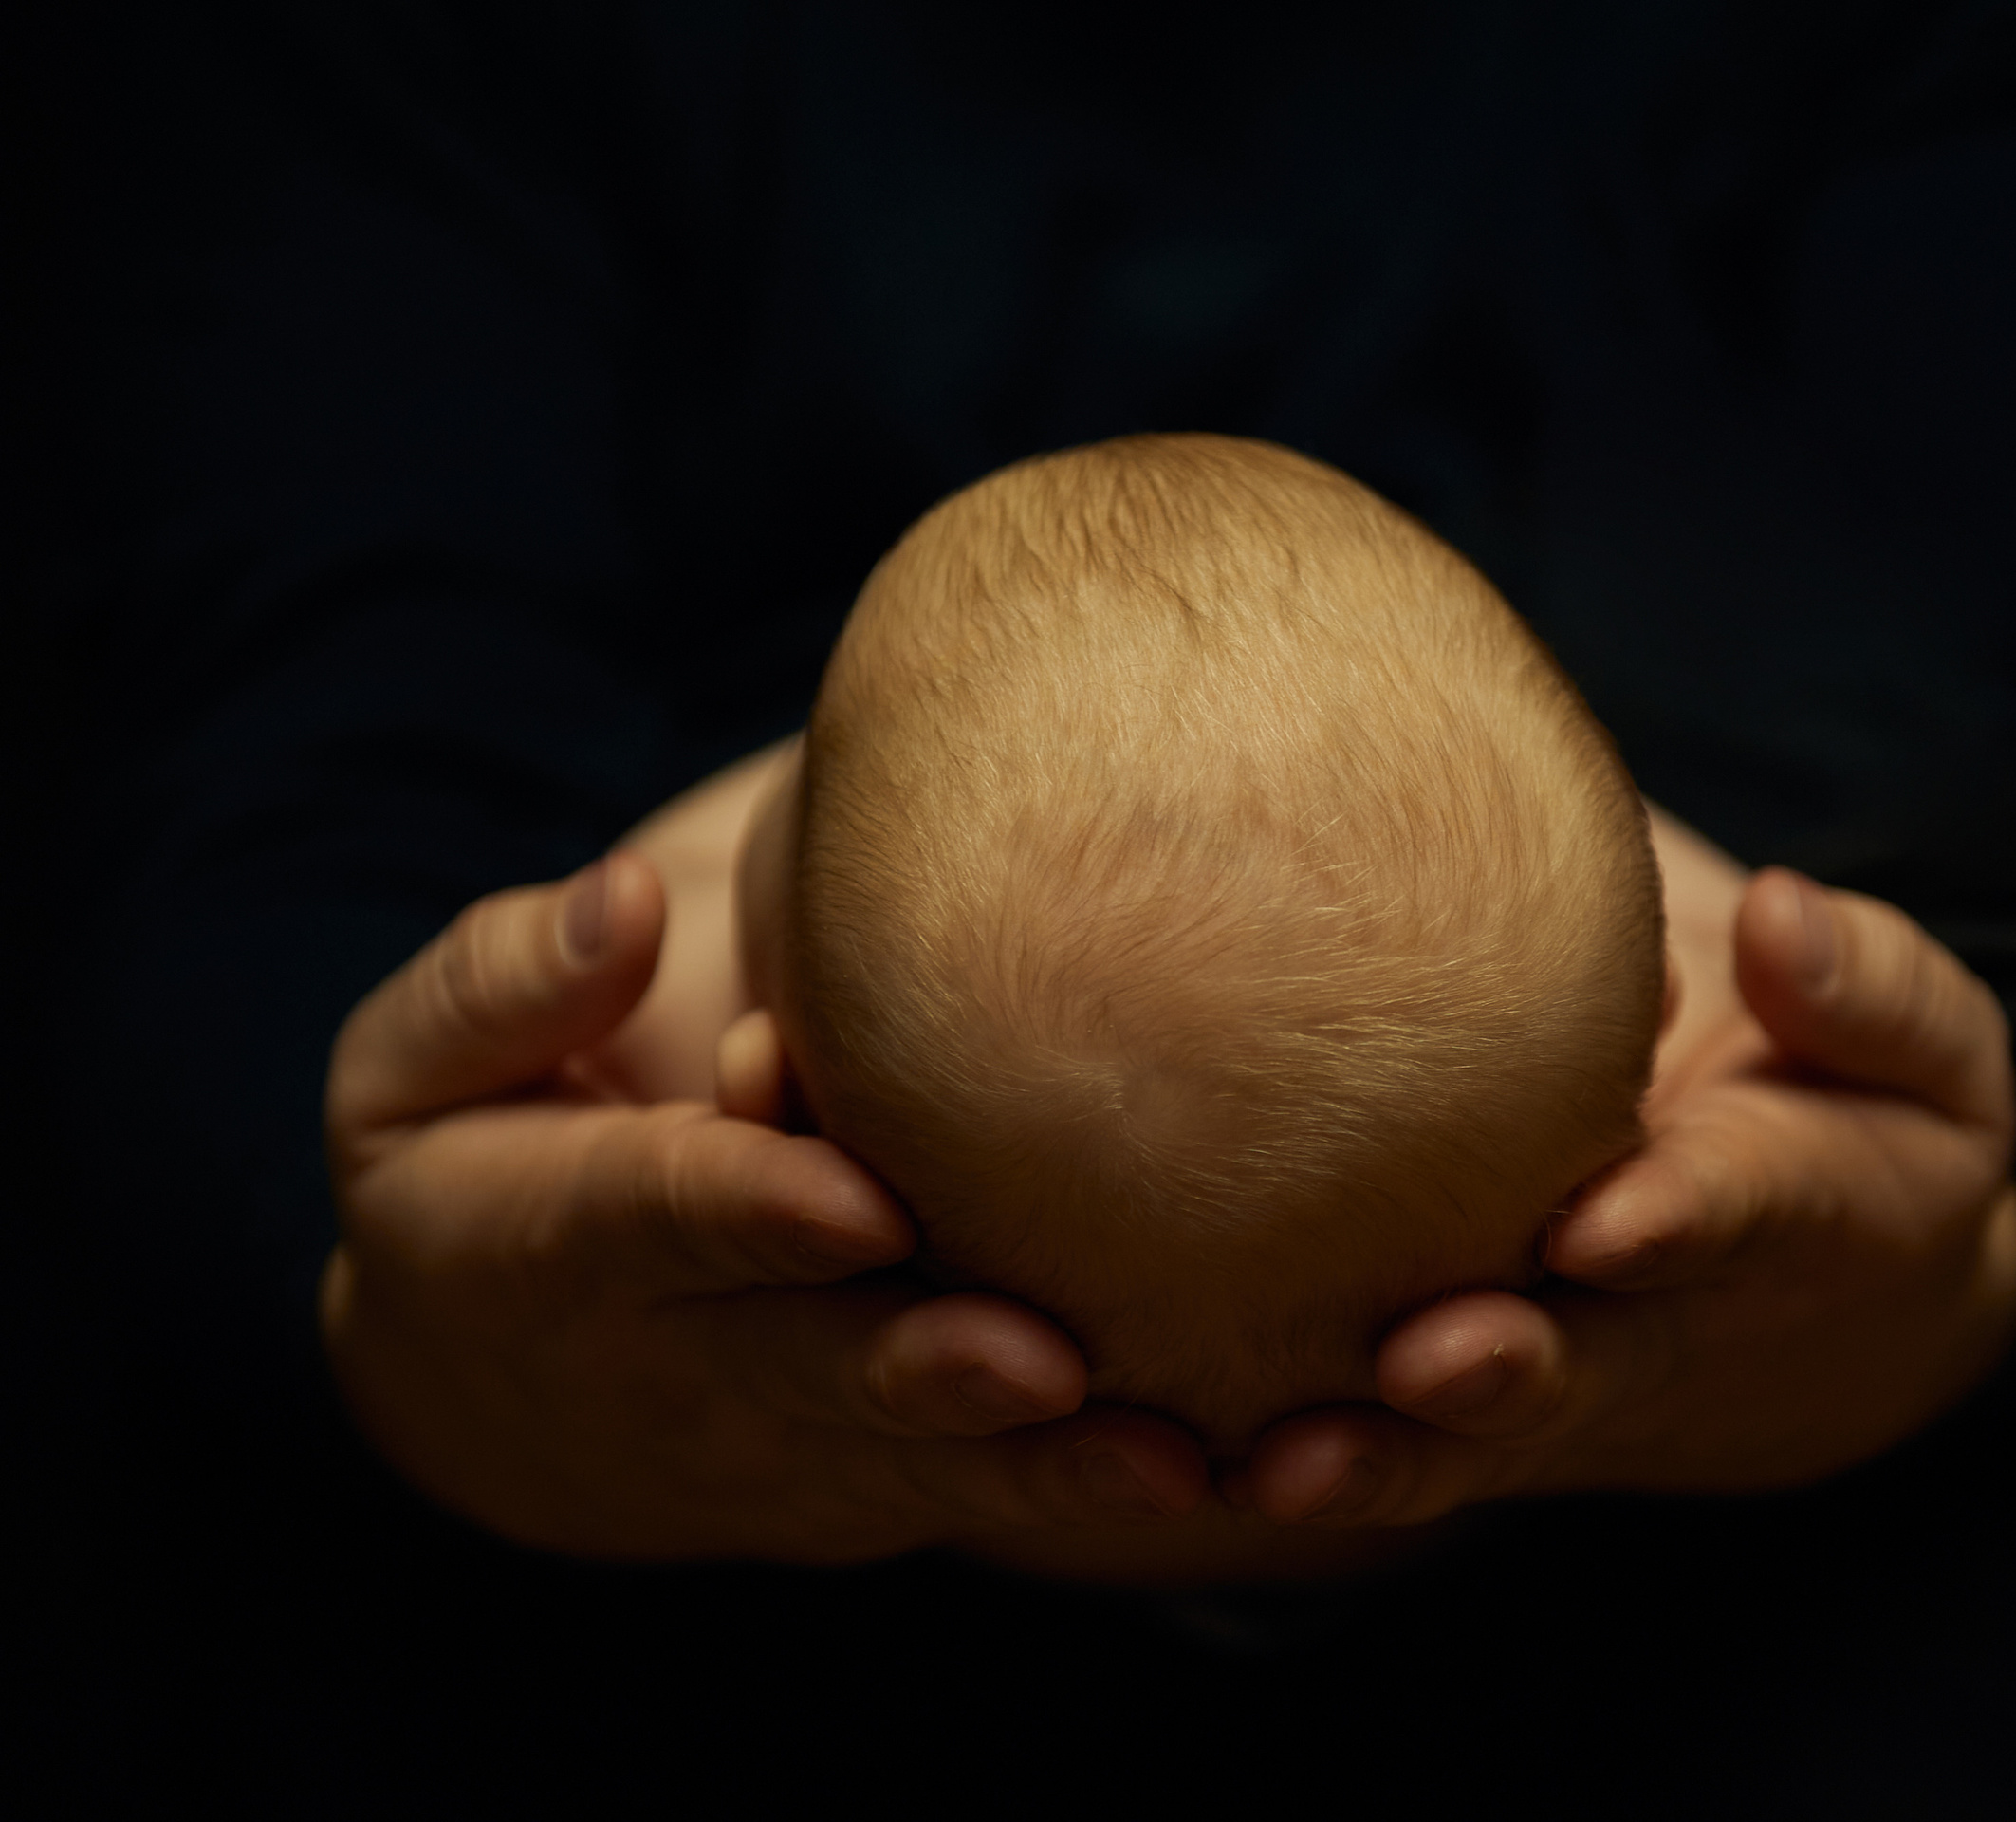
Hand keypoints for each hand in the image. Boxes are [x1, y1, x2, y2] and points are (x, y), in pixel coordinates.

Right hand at [321, 854, 1206, 1560]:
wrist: (496, 1400)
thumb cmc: (468, 1172)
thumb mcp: (405, 1074)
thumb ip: (503, 987)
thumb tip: (627, 898)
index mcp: (560, 1249)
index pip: (661, 1216)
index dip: (752, 1212)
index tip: (853, 1198)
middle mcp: (685, 1370)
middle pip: (818, 1370)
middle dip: (926, 1369)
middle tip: (1038, 1361)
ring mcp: (792, 1447)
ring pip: (926, 1465)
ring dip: (1046, 1471)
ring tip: (1169, 1464)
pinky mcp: (874, 1487)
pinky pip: (985, 1498)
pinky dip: (1094, 1499)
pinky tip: (1223, 1484)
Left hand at [1243, 824, 2015, 1523]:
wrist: (1818, 1268)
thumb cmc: (1850, 1103)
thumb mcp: (1918, 1047)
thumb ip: (1868, 991)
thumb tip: (1776, 915)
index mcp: (1785, 1214)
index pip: (1734, 1208)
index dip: (1679, 1218)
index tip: (1607, 1223)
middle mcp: (1653, 1319)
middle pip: (1579, 1364)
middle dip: (1507, 1370)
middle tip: (1431, 1365)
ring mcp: (1552, 1370)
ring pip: (1462, 1435)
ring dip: (1380, 1451)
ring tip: (1287, 1467)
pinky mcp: (1456, 1390)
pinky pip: (1381, 1438)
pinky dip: (1291, 1465)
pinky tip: (1192, 1471)